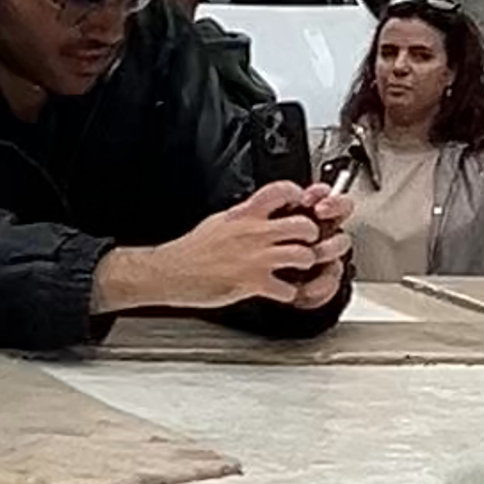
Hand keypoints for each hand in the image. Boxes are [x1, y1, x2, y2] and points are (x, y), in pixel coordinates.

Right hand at [98, 185, 352, 321]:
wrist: (171, 271)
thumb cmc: (192, 250)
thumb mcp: (219, 221)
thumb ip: (243, 216)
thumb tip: (258, 211)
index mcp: (244, 215)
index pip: (280, 191)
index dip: (298, 193)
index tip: (303, 199)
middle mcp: (253, 233)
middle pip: (303, 224)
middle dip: (312, 234)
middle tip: (310, 240)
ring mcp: (255, 258)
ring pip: (303, 254)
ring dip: (307, 262)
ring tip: (300, 266)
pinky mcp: (253, 283)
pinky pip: (286, 288)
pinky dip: (290, 293)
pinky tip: (283, 291)